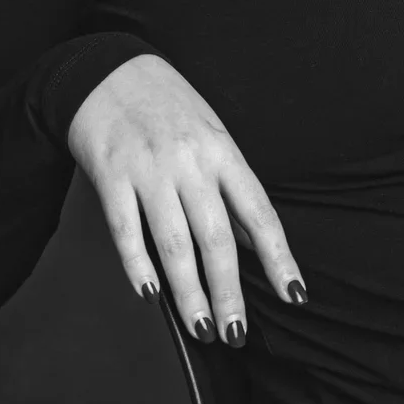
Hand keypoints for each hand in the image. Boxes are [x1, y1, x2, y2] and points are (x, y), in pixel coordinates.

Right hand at [67, 52, 305, 342]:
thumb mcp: (212, 137)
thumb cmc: (168, 107)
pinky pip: (126, 229)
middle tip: (235, 333)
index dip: (279, 258)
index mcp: (223, 152)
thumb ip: (229, 190)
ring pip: (174, 243)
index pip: (260, 214)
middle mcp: (190, 162)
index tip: (295, 295)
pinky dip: (138, 266)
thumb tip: (252, 245)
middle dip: (229, 292)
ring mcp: (149, 169)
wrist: (108, 70)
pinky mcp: (111, 174)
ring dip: (189, 293)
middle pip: (217, 239)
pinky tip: (150, 295)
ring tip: (202, 328)